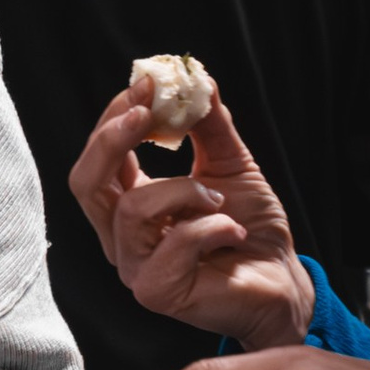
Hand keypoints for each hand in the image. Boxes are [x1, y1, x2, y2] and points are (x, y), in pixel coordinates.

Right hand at [68, 82, 311, 346]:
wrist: (283, 280)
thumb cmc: (251, 227)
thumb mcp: (231, 164)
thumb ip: (209, 125)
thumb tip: (196, 77)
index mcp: (128, 207)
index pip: (98, 161)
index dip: (115, 120)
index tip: (148, 84)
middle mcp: (121, 238)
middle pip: (86, 184)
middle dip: (113, 139)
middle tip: (150, 109)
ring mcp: (135, 268)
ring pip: (132, 210)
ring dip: (183, 190)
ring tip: (219, 198)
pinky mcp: (158, 292)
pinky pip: (174, 244)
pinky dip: (211, 227)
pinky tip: (234, 230)